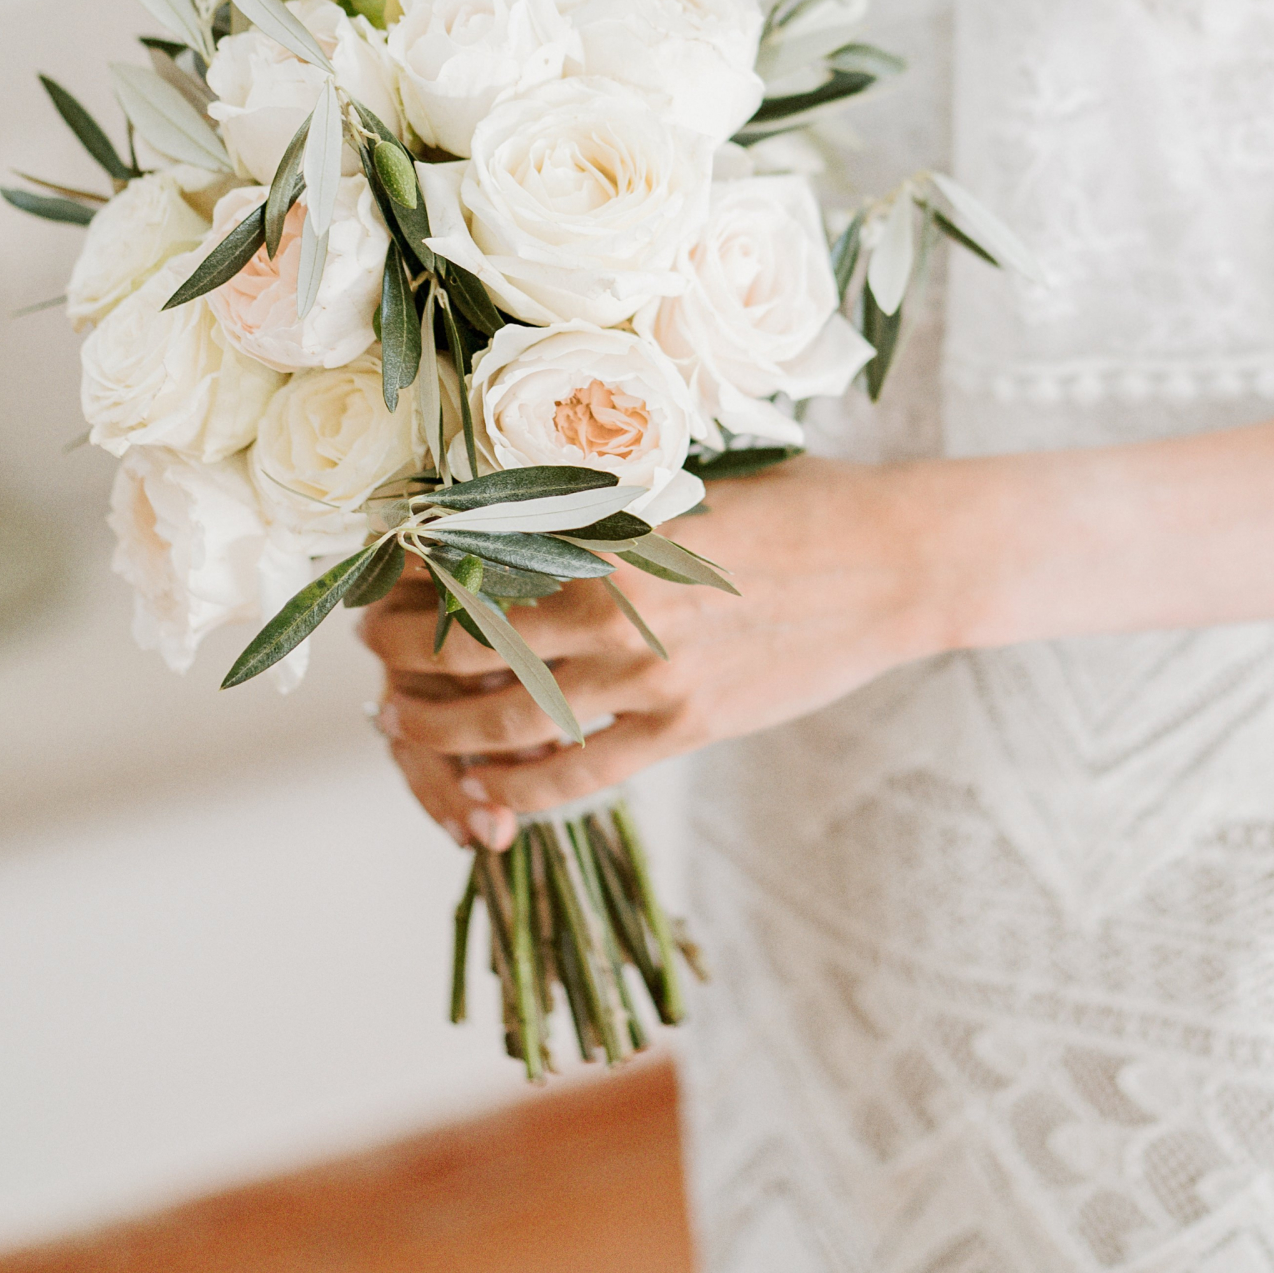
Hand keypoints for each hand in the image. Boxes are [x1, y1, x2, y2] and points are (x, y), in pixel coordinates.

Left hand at [357, 456, 943, 849]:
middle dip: (410, 656)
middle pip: (481, 647)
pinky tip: (483, 790)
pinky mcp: (689, 730)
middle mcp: (626, 615)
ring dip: (443, 729)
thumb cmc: (806, 503)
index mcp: (623, 539)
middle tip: (374, 652)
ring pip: (515, 722)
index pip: (488, 566)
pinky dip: (523, 789)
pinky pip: (584, 775)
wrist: (898, 564)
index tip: (387, 580)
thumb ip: (618, 510)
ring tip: (401, 722)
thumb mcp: (700, 483)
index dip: (424, 581)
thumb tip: (534, 512)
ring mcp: (657, 682)